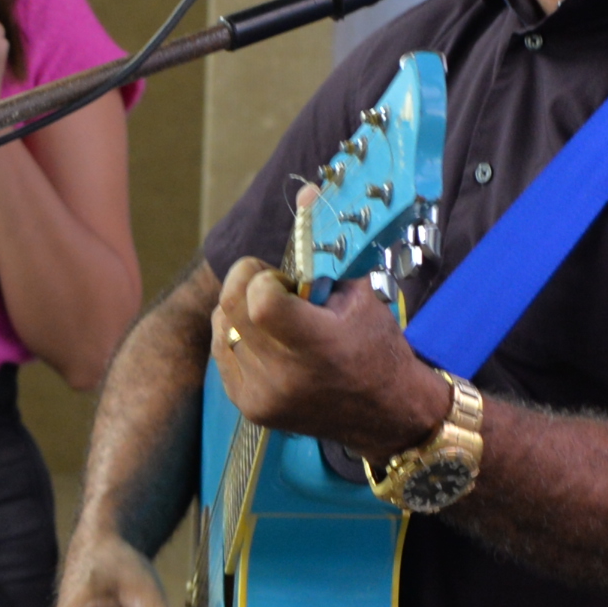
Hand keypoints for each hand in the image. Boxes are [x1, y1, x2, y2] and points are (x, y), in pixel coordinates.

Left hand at [211, 258, 453, 457]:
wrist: (386, 414)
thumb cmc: (376, 348)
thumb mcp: (359, 294)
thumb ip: (324, 248)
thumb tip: (307, 192)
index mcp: (317, 346)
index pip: (257, 299)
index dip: (263, 278)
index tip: (284, 279)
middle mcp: (284, 376)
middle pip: (230, 307)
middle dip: (248, 284)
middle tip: (277, 289)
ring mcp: (262, 396)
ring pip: (221, 326)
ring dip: (241, 312)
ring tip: (277, 320)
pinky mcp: (250, 408)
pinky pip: (222, 352)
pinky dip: (238, 337)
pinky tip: (269, 342)